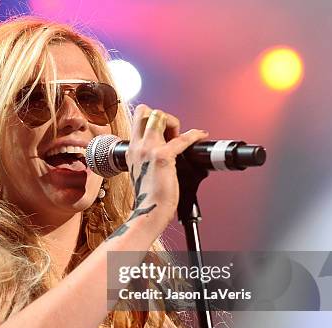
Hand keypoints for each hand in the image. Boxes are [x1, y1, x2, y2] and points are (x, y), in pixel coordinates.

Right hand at [125, 105, 208, 219]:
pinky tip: (200, 136)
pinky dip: (194, 135)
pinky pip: (181, 138)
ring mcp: (148, 150)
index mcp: (131, 151)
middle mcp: (137, 147)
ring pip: (158, 115)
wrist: (149, 211)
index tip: (166, 135)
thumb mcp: (142, 173)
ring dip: (173, 122)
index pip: (137, 121)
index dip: (153, 122)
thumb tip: (166, 153)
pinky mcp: (162, 157)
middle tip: (171, 133)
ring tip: (181, 137)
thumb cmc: (150, 198)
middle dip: (160, 116)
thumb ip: (148, 160)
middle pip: (143, 111)